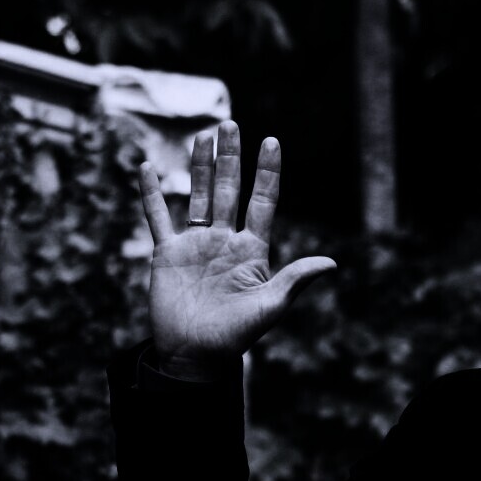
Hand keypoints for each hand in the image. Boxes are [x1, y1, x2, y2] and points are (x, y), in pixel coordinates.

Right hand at [139, 120, 335, 377]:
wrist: (195, 356)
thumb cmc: (235, 336)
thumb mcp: (269, 307)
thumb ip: (295, 280)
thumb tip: (332, 263)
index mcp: (252, 250)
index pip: (263, 202)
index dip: (267, 172)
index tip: (272, 141)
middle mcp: (225, 240)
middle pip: (230, 190)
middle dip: (231, 158)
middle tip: (231, 124)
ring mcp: (196, 244)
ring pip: (199, 195)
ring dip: (200, 166)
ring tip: (204, 136)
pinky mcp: (168, 253)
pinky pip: (158, 217)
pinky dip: (152, 194)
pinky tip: (147, 168)